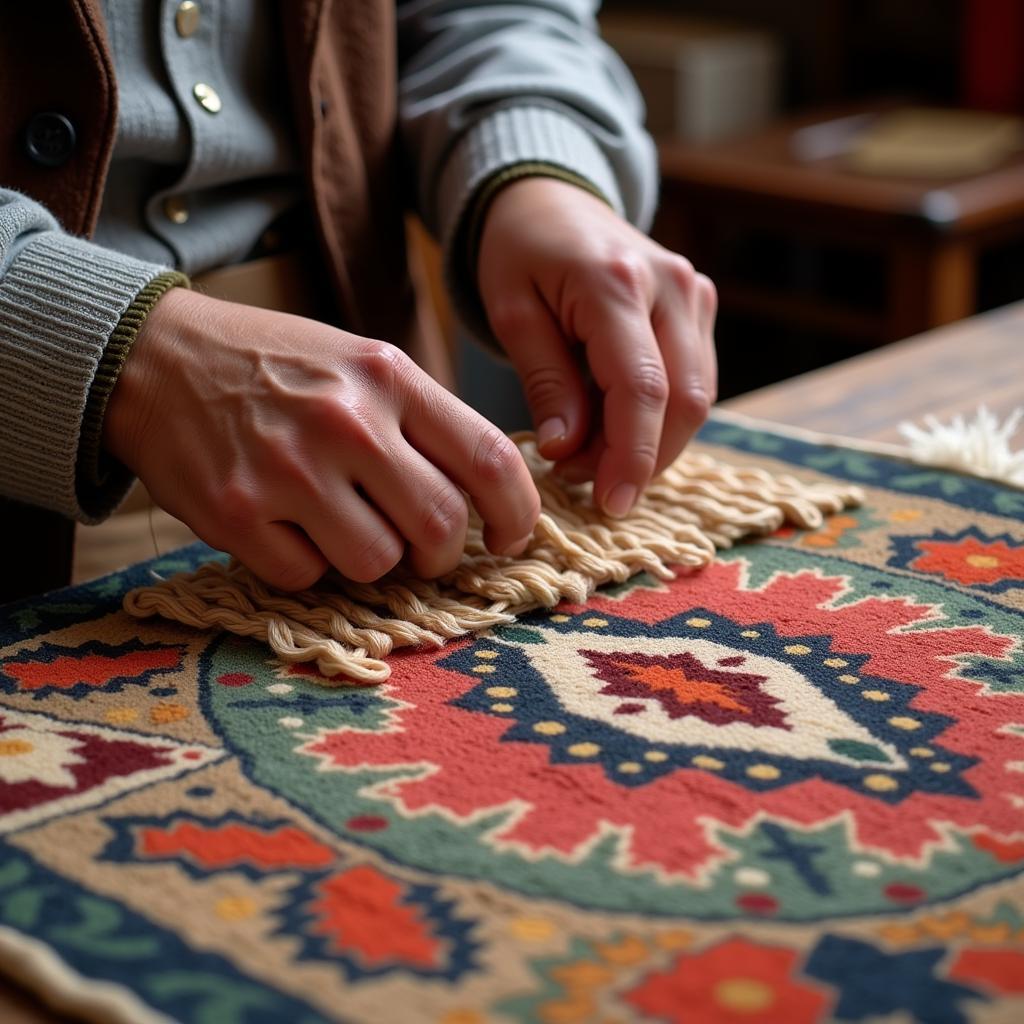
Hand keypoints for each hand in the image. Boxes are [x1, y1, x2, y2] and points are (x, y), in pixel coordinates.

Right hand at [104, 289, 540, 589]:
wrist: (156, 357)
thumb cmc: (276, 365)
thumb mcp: (360, 363)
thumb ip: (423, 421)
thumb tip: (488, 495)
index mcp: (388, 377)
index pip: (490, 459)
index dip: (517, 514)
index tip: (510, 537)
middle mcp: (347, 422)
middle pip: (441, 525)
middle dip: (442, 553)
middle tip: (423, 549)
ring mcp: (289, 470)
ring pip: (377, 562)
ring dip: (372, 560)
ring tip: (343, 526)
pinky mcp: (236, 514)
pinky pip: (306, 577)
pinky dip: (307, 565)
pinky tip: (287, 528)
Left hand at [477, 177, 716, 516]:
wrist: (550, 198)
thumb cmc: (520, 253)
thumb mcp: (512, 313)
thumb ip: (546, 381)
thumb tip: (568, 450)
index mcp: (617, 282)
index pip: (642, 389)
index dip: (631, 457)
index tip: (610, 506)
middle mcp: (671, 285)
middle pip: (685, 400)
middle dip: (642, 458)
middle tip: (586, 483)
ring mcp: (694, 292)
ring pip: (698, 396)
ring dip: (653, 442)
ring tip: (591, 454)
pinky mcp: (700, 306)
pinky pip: (695, 379)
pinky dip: (659, 416)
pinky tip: (613, 423)